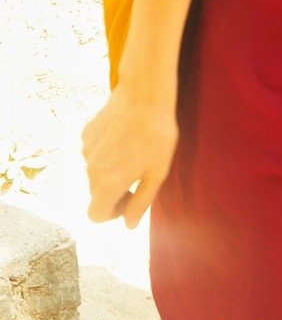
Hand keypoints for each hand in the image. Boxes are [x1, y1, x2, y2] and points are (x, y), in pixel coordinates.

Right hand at [82, 85, 178, 228]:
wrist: (145, 93)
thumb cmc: (157, 134)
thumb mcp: (157, 173)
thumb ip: (141, 203)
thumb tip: (129, 225)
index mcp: (107, 183)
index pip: (95, 216)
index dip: (113, 212)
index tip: (130, 197)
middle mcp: (90, 169)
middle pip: (96, 193)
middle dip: (114, 190)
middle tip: (139, 171)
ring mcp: (86, 149)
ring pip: (95, 171)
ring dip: (110, 168)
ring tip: (134, 148)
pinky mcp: (86, 132)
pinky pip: (93, 151)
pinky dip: (106, 151)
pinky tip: (125, 135)